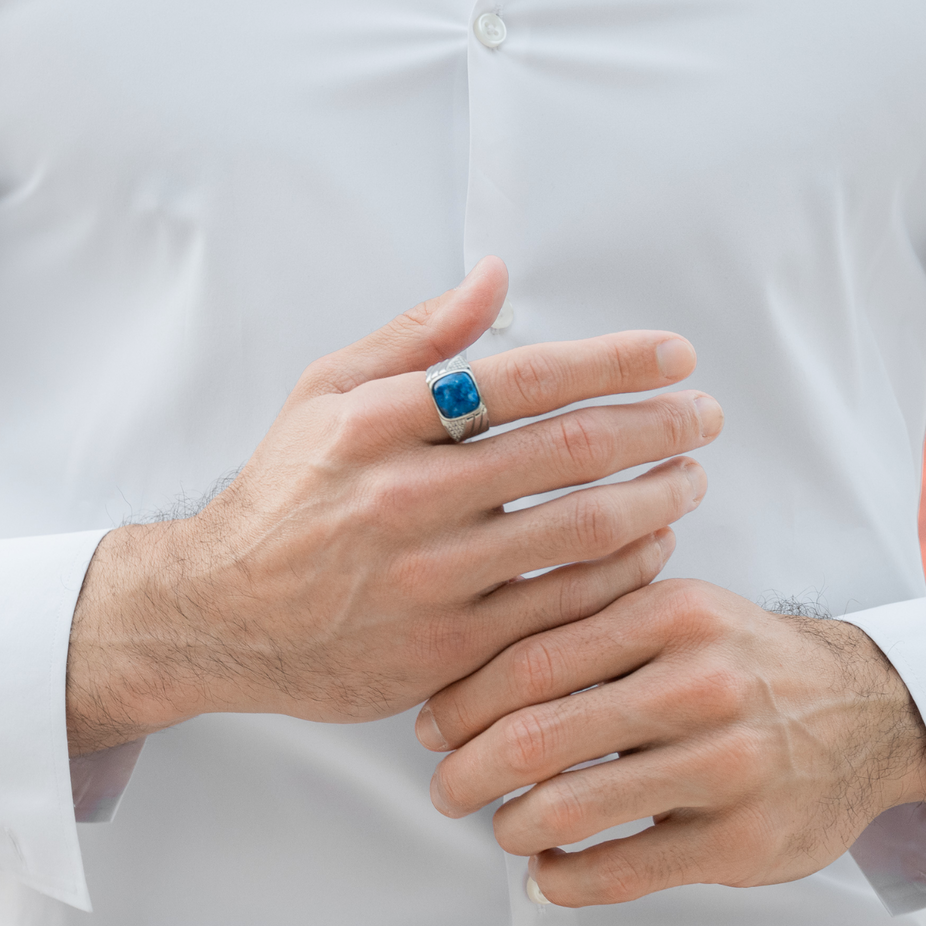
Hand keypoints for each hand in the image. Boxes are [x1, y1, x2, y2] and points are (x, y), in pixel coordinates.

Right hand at [67, 258, 722, 752]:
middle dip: (660, 426)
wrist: (219, 615)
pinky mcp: (446, 650)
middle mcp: (406, 496)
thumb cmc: (282, 494)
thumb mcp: (325, 392)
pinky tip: (650, 549)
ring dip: (657, 500)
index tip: (676, 354)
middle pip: (571, 450)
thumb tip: (495, 275)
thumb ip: (416, 336)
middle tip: (707, 417)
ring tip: (690, 479)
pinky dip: (621, 574)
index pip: (527, 376)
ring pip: (581, 533)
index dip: (617, 360)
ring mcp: (429, 579)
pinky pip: (562, 609)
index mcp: (379, 421)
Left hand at [418, 580, 925, 905]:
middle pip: (540, 734)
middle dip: (469, 769)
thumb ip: (587, 622)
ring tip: (500, 826)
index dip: (462, 701)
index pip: (531, 658)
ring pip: (573, 808)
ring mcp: (727, 765)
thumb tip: (466, 667)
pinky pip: (622, 871)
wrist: (872, 710)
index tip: (429, 725)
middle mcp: (700, 682)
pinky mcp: (744, 841)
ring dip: (512, 826)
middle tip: (444, 788)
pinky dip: (562, 879)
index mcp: (668, 612)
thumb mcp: (675, 608)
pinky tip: (545, 872)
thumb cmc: (740, 657)